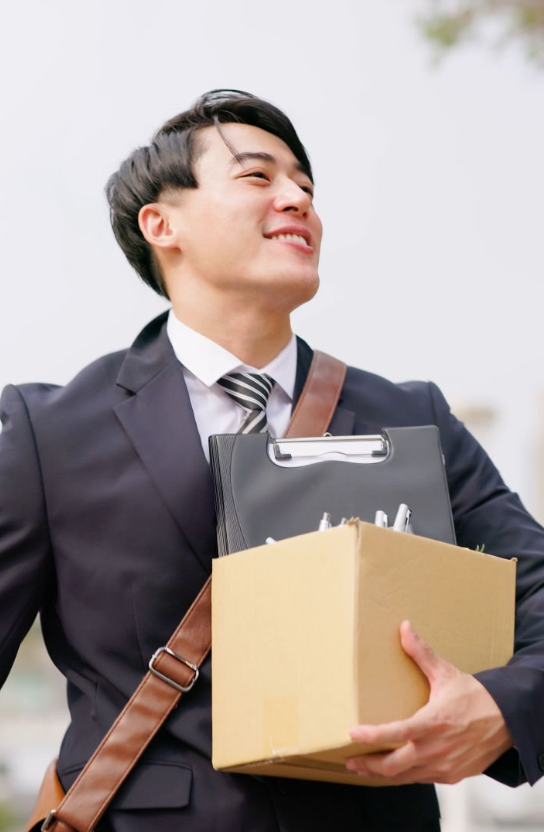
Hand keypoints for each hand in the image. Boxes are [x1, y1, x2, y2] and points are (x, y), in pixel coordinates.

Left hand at [346, 621, 512, 783]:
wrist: (507, 720)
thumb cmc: (475, 696)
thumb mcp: (446, 673)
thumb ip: (421, 653)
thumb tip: (404, 628)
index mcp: (434, 722)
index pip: (396, 733)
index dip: (372, 736)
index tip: (353, 733)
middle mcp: (437, 748)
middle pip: (394, 765)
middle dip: (369, 764)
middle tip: (350, 759)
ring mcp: (444, 765)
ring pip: (405, 777)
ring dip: (382, 774)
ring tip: (363, 767)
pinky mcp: (451, 776)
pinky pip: (420, 779)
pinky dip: (403, 776)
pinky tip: (393, 770)